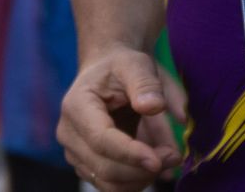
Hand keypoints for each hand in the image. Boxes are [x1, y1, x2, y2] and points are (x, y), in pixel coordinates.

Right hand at [58, 45, 185, 190]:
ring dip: (142, 178)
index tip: (158, 159)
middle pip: (103, 167)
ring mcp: (75, 154)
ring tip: (170, 158)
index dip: (129, 153)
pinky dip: (137, 181)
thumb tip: (153, 106)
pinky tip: (156, 163)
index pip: (100, 140)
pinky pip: (112, 186)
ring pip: (108, 183)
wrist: (108, 73)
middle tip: (175, 156)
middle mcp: (69, 134)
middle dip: (142, 168)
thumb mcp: (136, 64)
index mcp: (76, 106)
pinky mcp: (87, 166)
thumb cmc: (122, 67)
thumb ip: (145, 83)